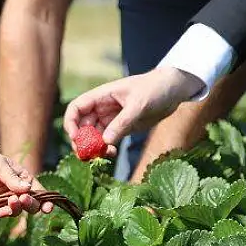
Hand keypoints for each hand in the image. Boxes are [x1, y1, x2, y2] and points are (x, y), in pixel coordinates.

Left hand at [0, 145, 54, 216]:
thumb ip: (10, 175)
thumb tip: (27, 188)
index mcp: (18, 176)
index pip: (35, 188)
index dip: (43, 197)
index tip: (49, 206)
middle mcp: (12, 189)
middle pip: (28, 202)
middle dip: (31, 204)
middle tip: (25, 200)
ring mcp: (1, 199)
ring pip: (16, 209)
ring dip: (17, 208)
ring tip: (13, 201)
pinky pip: (0, 213)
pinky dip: (4, 213)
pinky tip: (3, 210)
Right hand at [63, 67, 204, 152]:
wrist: (175, 89)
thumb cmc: (156, 88)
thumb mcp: (139, 104)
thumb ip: (122, 123)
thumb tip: (105, 141)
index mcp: (102, 96)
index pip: (77, 108)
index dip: (71, 123)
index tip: (76, 138)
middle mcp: (103, 108)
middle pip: (82, 126)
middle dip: (81, 141)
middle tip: (86, 155)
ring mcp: (112, 119)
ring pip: (94, 136)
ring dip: (94, 148)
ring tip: (102, 156)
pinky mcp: (122, 128)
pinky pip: (108, 141)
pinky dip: (106, 149)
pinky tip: (111, 154)